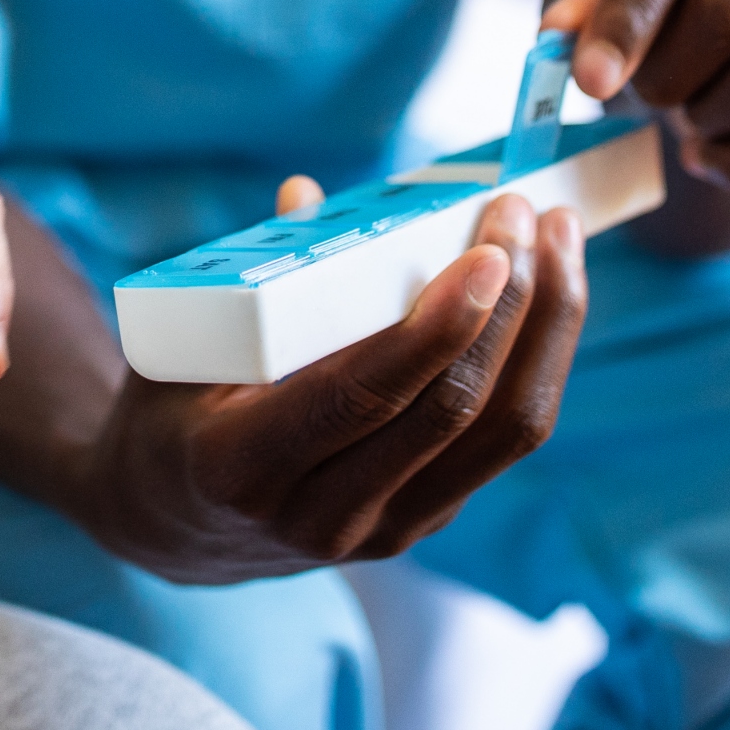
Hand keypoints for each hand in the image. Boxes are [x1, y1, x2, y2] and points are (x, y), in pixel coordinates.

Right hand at [70, 188, 585, 583]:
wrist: (172, 527)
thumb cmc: (168, 415)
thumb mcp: (177, 346)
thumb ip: (243, 277)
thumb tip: (309, 196)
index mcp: (245, 466)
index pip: (364, 396)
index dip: (436, 326)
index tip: (486, 250)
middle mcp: (322, 516)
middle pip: (452, 411)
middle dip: (508, 305)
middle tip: (524, 213)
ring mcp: (382, 532)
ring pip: (500, 435)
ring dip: (546, 331)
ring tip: (561, 242)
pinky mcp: (423, 522)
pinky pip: (499, 444)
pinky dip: (535, 363)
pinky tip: (546, 296)